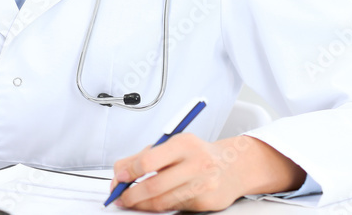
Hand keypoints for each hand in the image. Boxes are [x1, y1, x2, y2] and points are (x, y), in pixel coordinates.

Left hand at [109, 133, 305, 211]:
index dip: (129, 171)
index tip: (119, 177)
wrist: (232, 165)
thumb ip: (145, 155)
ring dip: (141, 205)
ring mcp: (203, 185)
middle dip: (131, 195)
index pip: (149, 160)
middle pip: (154, 185)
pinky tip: (151, 204)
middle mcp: (196, 163)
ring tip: (131, 202)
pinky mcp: (206, 202)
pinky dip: (159, 207)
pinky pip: (174, 208)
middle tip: (120, 196)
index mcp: (184, 143)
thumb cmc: (197, 153)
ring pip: (163, 201)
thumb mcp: (172, 144)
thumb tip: (120, 171)